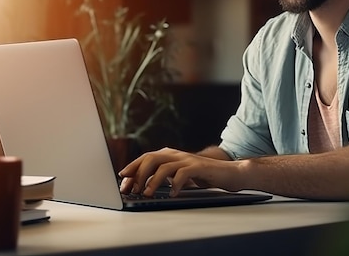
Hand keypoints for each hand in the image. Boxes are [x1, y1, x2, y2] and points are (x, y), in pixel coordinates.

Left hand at [119, 147, 244, 196]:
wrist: (226, 172)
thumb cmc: (200, 175)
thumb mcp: (177, 174)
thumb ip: (161, 176)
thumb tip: (140, 185)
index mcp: (169, 155)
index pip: (146, 157)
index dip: (133, 167)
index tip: (123, 179)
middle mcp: (176, 155)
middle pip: (151, 158)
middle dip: (139, 173)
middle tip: (133, 188)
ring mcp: (187, 160)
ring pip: (164, 166)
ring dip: (153, 181)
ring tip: (148, 193)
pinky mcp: (198, 167)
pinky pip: (183, 174)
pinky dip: (174, 184)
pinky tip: (172, 193)